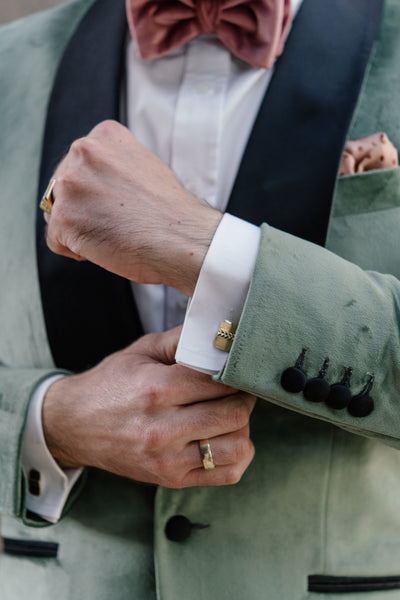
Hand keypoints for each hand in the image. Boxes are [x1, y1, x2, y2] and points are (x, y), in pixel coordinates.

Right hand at [43, 327, 255, 487]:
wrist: (73, 425)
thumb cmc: (111, 384)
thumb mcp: (141, 351)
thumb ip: (183, 340)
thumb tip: (220, 332)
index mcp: (157, 388)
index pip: (220, 379)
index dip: (235, 370)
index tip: (235, 367)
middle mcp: (164, 427)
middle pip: (235, 412)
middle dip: (244, 396)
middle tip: (237, 388)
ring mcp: (168, 458)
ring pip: (238, 445)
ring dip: (242, 426)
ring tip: (228, 413)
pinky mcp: (172, 478)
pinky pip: (227, 473)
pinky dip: (237, 455)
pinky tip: (224, 438)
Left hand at [44, 120, 221, 296]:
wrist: (183, 238)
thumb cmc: (171, 212)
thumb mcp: (145, 165)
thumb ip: (114, 164)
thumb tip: (96, 181)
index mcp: (105, 135)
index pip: (79, 165)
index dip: (96, 191)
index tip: (119, 204)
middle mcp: (83, 151)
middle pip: (63, 187)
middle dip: (84, 209)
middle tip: (119, 222)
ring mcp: (70, 183)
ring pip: (57, 212)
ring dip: (80, 229)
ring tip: (113, 233)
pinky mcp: (64, 216)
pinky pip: (55, 240)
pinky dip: (76, 250)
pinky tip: (105, 247)